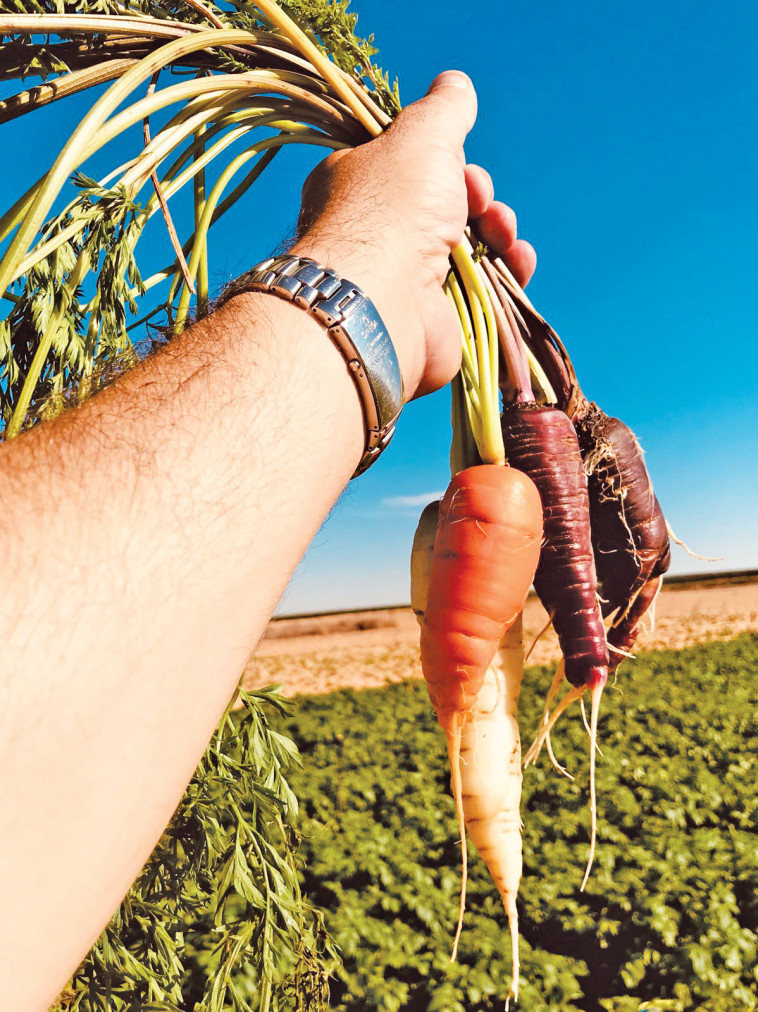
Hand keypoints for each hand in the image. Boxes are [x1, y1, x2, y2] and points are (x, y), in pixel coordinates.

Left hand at [292, 70, 535, 398]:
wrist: (383, 303)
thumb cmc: (392, 209)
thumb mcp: (420, 136)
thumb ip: (443, 109)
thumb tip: (455, 84)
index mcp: (359, 187)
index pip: (410, 165)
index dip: (445, 160)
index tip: (457, 161)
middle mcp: (377, 234)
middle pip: (446, 203)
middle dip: (477, 195)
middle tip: (477, 200)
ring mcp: (407, 279)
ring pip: (469, 245)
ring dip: (499, 230)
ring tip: (501, 232)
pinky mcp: (437, 316)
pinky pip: (482, 289)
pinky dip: (507, 272)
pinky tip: (518, 261)